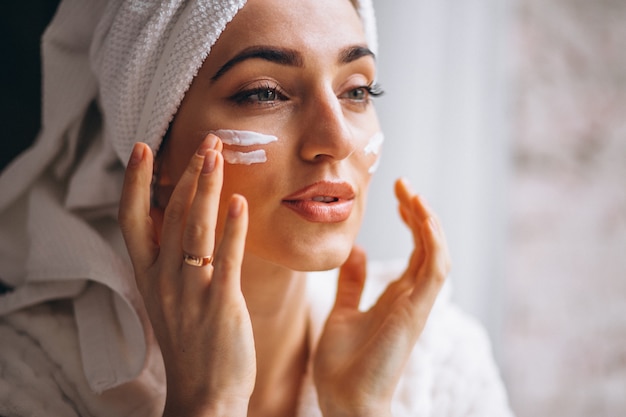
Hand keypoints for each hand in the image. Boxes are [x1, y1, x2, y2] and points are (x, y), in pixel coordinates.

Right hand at [118, 135, 255, 416]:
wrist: (204, 393)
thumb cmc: (192, 342)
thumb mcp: (170, 298)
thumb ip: (173, 260)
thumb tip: (185, 219)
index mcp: (148, 275)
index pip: (132, 219)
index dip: (134, 181)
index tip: (141, 147)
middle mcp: (164, 279)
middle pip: (170, 213)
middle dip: (187, 172)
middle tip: (206, 140)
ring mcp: (190, 290)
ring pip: (194, 227)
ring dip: (205, 186)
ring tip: (217, 153)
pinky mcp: (220, 303)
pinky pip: (225, 258)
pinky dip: (232, 228)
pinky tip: (239, 202)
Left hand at [313, 178, 449, 416]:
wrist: (344, 402)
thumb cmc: (342, 365)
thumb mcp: (341, 312)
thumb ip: (351, 284)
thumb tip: (354, 251)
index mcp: (397, 297)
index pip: (415, 250)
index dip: (411, 220)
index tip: (397, 194)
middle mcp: (411, 297)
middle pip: (427, 245)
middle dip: (418, 213)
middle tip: (404, 184)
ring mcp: (417, 304)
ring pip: (436, 253)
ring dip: (428, 221)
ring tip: (411, 193)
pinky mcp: (416, 312)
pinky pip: (435, 270)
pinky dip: (433, 241)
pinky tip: (421, 216)